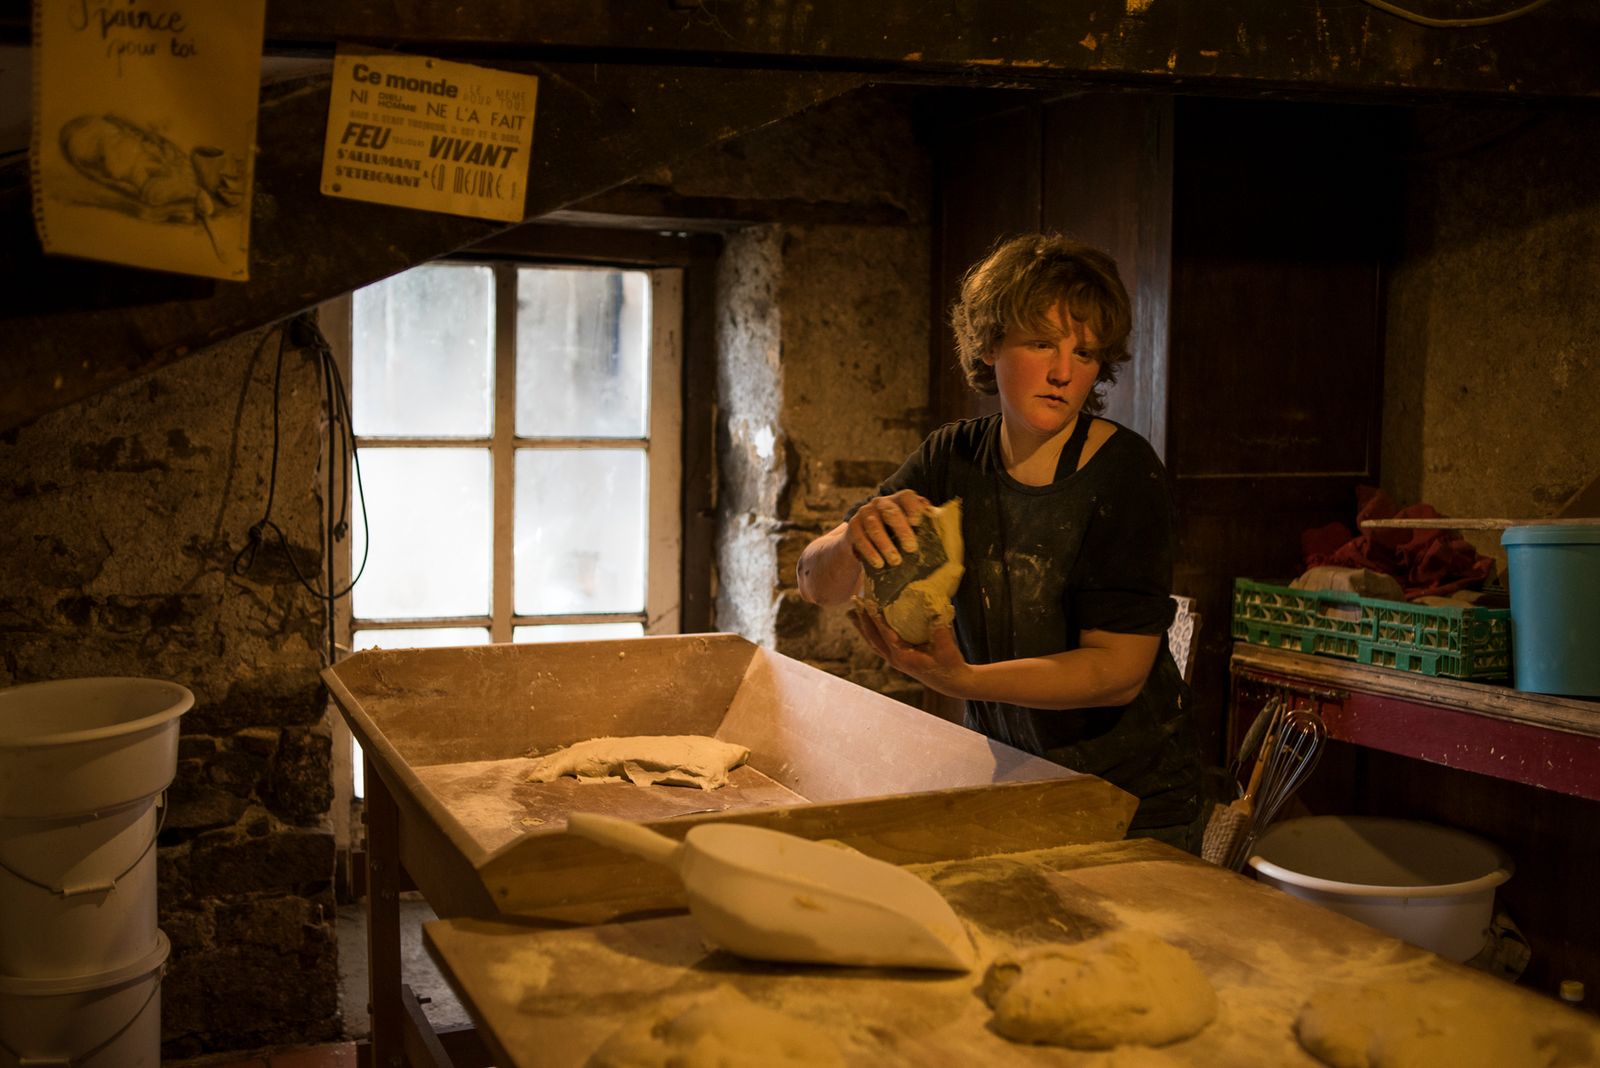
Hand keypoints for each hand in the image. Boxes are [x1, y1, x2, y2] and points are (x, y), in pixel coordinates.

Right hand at [846, 489, 929, 569]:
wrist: (866, 539)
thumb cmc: (896, 532)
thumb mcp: (910, 526)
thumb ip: (924, 521)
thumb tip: (938, 518)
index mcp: (898, 500)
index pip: (907, 496)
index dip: (913, 507)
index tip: (918, 521)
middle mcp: (880, 502)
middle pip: (891, 512)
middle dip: (902, 530)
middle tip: (911, 548)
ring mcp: (865, 513)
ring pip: (874, 525)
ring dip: (885, 545)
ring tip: (895, 561)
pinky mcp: (853, 526)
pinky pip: (860, 538)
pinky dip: (870, 552)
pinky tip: (879, 564)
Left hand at [848, 602, 971, 697]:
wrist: (953, 683)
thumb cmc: (950, 664)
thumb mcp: (947, 647)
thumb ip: (940, 628)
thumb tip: (935, 607)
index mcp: (903, 656)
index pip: (884, 634)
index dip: (875, 618)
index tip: (866, 602)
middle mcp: (895, 659)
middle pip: (872, 637)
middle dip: (861, 619)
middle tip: (853, 601)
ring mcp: (894, 660)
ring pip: (872, 642)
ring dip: (861, 627)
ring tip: (850, 612)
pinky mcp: (897, 660)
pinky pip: (878, 645)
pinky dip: (870, 634)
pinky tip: (867, 626)